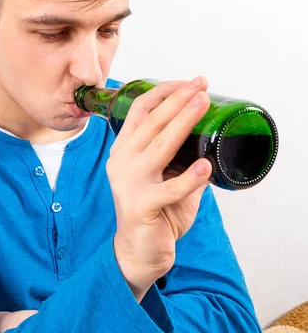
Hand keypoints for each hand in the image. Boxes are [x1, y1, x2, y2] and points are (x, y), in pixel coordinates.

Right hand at [106, 76, 211, 300]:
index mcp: (125, 149)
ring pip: (160, 146)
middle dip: (178, 99)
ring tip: (203, 104)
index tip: (188, 82)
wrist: (139, 250)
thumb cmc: (155, 210)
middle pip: (151, 121)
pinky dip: (190, 178)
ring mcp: (129, 182)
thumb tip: (211, 136)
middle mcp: (122, 160)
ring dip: (184, 122)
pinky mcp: (142, 205)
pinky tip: (206, 167)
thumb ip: (181, 157)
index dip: (164, 92)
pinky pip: (170, 189)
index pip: (140, 110)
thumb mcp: (164, 176)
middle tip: (201, 84)